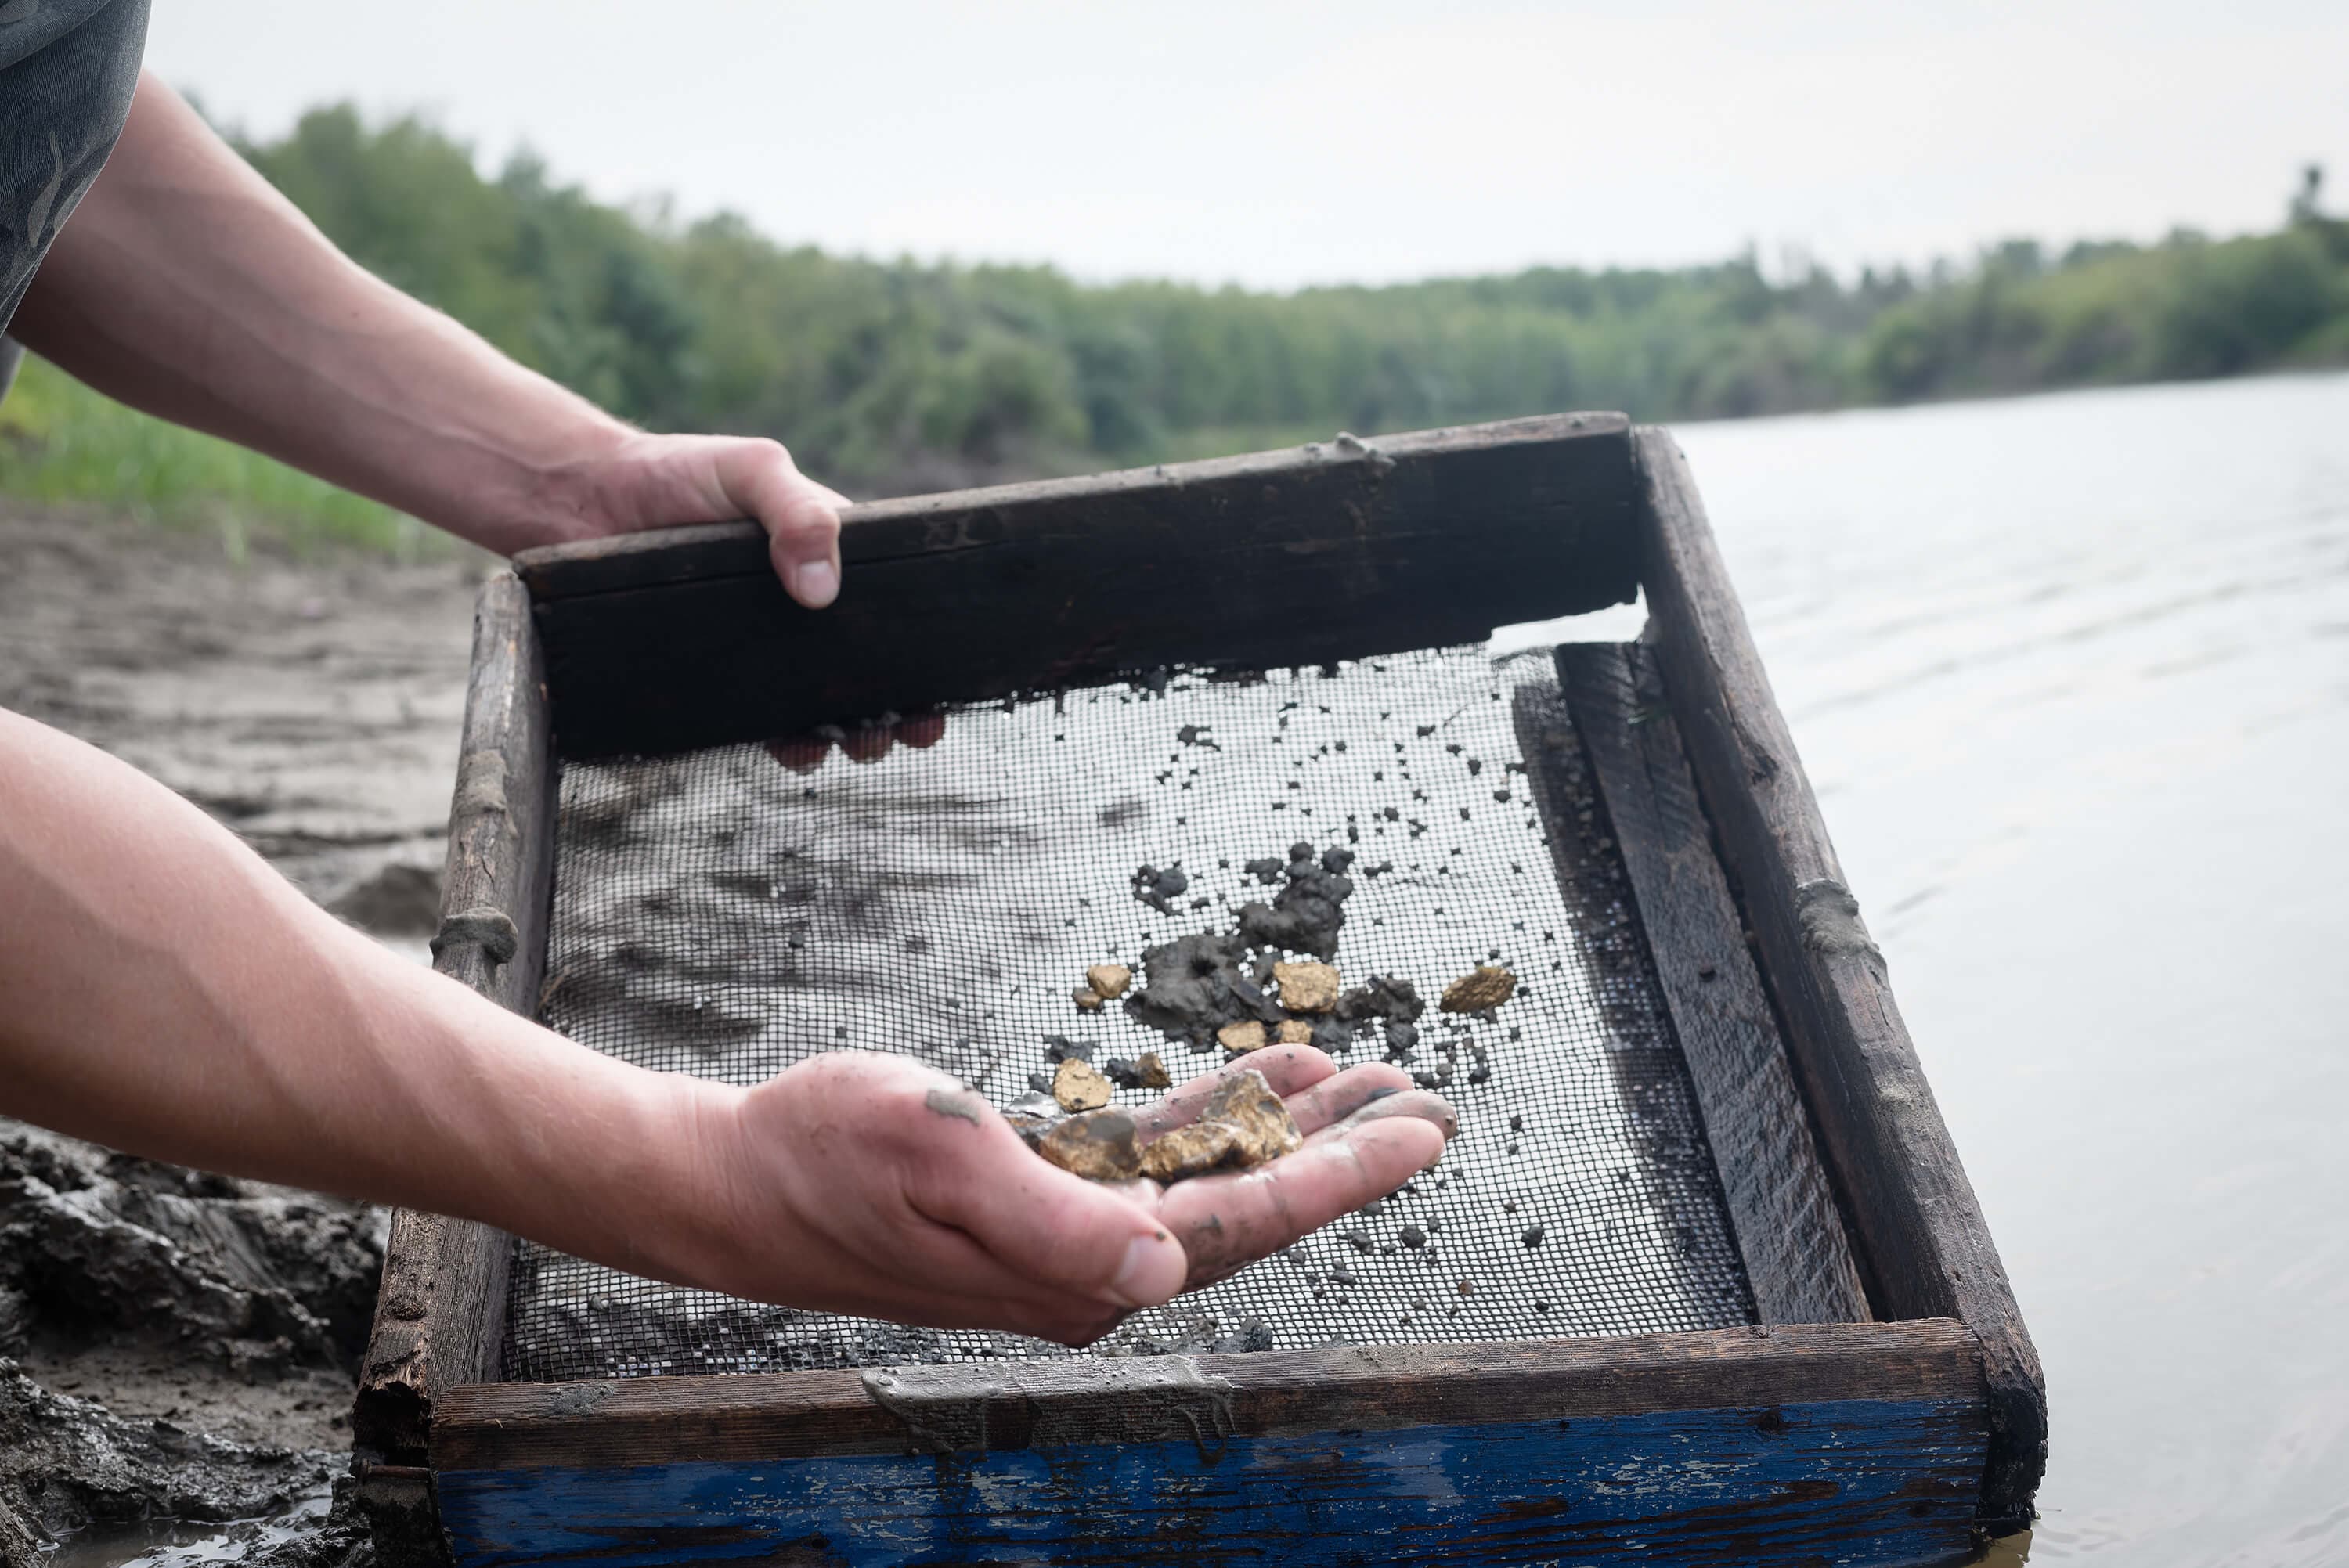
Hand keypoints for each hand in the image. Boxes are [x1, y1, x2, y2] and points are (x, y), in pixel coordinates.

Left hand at [569, 432, 949, 766]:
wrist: (584, 502)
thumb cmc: (677, 473)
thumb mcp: (753, 472)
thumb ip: (797, 514)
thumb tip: (823, 591)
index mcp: (828, 553)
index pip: (891, 606)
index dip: (917, 652)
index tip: (935, 693)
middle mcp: (800, 603)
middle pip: (862, 666)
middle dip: (890, 707)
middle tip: (897, 734)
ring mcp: (759, 641)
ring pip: (815, 698)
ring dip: (842, 730)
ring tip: (851, 747)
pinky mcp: (715, 669)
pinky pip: (757, 715)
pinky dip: (783, 738)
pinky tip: (795, 751)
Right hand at [689, 1047, 1452, 1345]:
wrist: (731, 1181)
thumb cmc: (820, 1161)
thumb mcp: (937, 1161)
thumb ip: (1055, 1219)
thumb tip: (1161, 1268)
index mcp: (1078, 1271)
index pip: (1241, 1221)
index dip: (1338, 1175)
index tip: (1416, 1134)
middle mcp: (1089, 1271)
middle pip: (1249, 1205)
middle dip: (1341, 1153)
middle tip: (1424, 1104)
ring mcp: (1068, 1241)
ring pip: (1211, 1178)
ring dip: (1287, 1129)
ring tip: (1362, 1081)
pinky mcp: (1042, 1204)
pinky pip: (1154, 1160)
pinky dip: (1212, 1117)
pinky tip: (1256, 1082)